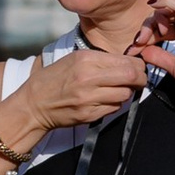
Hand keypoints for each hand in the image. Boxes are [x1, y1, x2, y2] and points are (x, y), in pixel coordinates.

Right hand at [15, 44, 146, 138]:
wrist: (34, 104)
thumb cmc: (54, 79)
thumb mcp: (75, 59)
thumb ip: (101, 60)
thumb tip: (128, 63)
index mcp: (86, 59)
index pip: (126, 62)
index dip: (138, 65)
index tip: (139, 67)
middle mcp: (89, 78)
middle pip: (131, 77)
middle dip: (140, 78)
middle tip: (140, 79)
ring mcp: (89, 98)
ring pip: (125, 94)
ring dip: (127, 92)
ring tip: (118, 89)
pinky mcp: (89, 115)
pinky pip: (115, 108)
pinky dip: (115, 103)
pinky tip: (106, 99)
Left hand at [135, 0, 174, 118]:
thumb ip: (160, 56)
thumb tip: (143, 50)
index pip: (169, 16)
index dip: (151, 28)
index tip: (138, 45)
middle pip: (169, 7)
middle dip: (150, 22)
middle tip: (139, 42)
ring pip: (173, 3)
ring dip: (155, 17)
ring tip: (144, 38)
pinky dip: (165, 3)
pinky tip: (153, 6)